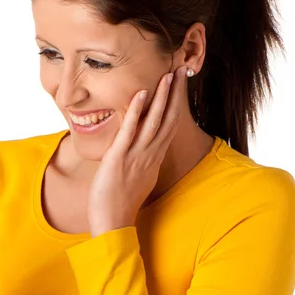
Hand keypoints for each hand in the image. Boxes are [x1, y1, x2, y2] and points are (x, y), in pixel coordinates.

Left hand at [87, 64, 186, 235]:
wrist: (113, 223)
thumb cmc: (121, 202)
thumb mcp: (137, 177)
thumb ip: (141, 161)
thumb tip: (141, 151)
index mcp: (154, 158)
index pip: (169, 126)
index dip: (176, 104)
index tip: (180, 85)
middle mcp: (150, 155)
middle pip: (168, 119)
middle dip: (175, 94)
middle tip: (181, 71)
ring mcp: (136, 156)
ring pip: (154, 122)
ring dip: (162, 97)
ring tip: (168, 76)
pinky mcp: (119, 158)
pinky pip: (130, 132)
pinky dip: (137, 112)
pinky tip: (141, 94)